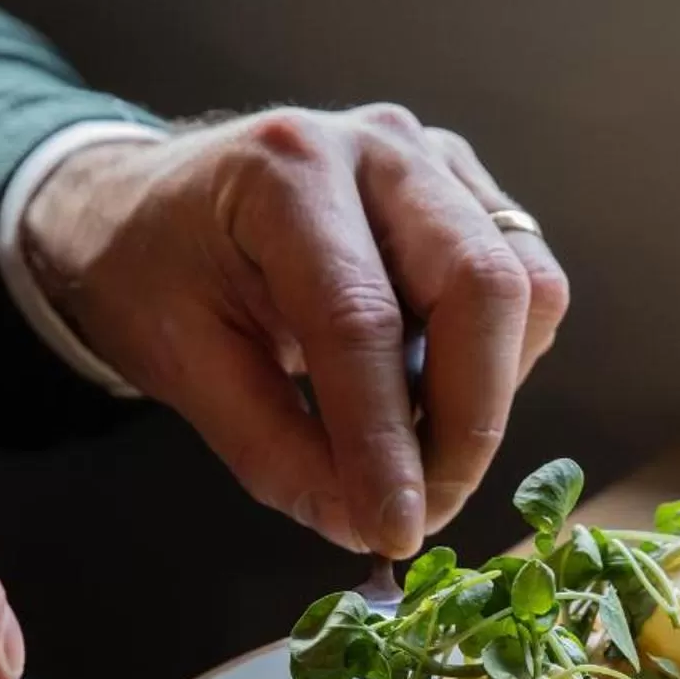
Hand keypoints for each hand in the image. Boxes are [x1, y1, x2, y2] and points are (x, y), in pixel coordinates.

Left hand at [19, 105, 569, 557]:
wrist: (151, 206)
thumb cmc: (155, 277)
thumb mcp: (181, 368)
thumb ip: (274, 452)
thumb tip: (368, 528)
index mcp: (285, 171)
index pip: (362, 321)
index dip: (387, 440)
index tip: (394, 531)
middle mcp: (379, 147)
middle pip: (481, 285)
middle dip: (469, 422)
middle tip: (425, 510)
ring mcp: (436, 161)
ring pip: (527, 287)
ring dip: (490, 395)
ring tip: (418, 452)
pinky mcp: (469, 191)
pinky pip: (528, 286)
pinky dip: (496, 363)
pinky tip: (429, 395)